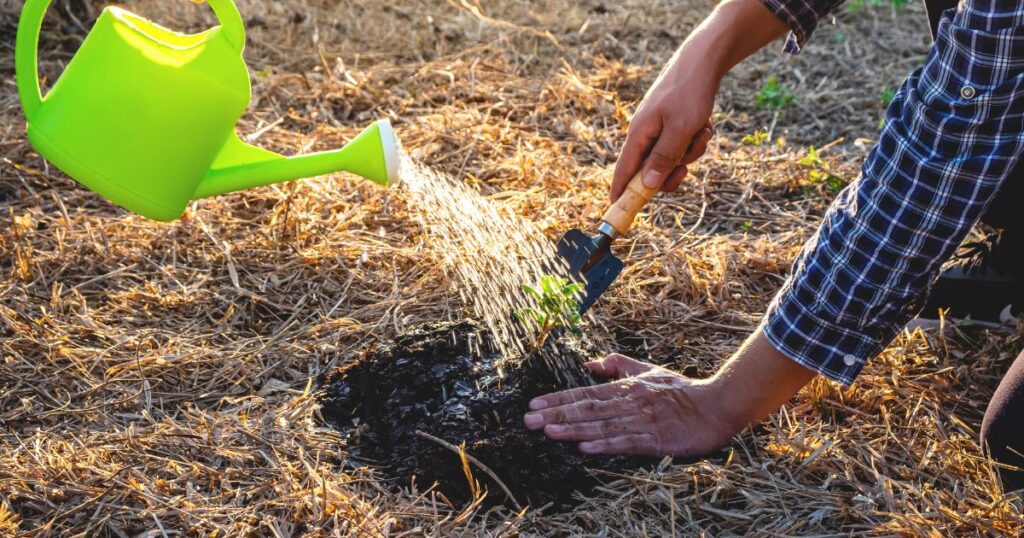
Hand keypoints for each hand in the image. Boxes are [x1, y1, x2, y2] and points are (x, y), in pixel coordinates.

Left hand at [523, 354, 740, 455]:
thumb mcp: (648, 371)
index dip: (558, 399)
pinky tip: (586, 448)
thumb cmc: (682, 390)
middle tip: (529, 420)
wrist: (717, 405)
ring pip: (602, 425)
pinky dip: (606, 445)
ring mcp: (642, 421)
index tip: (534, 404)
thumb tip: (590, 362)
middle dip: (556, 414)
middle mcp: (629, 403)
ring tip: (549, 431)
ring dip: (574, 429)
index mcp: (626, 388)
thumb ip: (618, 365)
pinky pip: (627, 442)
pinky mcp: (656, 439)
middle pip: (587, 409)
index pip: (585, 393)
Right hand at [610, 55, 716, 201]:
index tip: (618, 210)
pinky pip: (683, 143)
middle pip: (651, 170)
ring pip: (672, 157)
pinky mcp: (673, 122)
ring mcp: (659, 127)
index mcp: (639, 135)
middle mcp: (645, 133)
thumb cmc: (689, 93)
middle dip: (672, 171)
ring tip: (701, 132)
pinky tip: (704, 124)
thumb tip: (647, 186)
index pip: (624, 171)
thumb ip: (663, 159)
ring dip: (690, 151)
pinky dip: (695, 138)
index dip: (621, 192)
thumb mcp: (680, 130)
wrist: (704, 61)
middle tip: (686, 169)